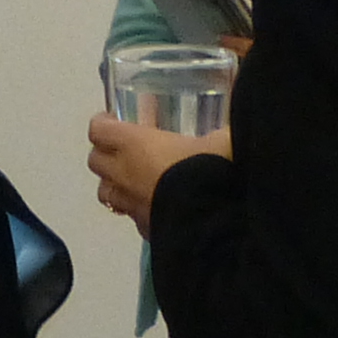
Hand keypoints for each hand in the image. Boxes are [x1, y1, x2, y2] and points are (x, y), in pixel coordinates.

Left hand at [88, 113, 224, 237]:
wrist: (217, 223)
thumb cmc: (212, 169)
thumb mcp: (224, 138)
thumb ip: (222, 127)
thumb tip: (241, 106)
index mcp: (136, 144)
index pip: (99, 130)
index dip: (103, 124)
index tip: (114, 120)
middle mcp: (126, 175)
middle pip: (95, 162)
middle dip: (105, 154)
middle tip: (125, 148)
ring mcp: (132, 206)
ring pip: (106, 194)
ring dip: (116, 184)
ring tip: (135, 179)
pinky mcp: (145, 230)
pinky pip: (132, 217)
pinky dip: (138, 209)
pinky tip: (157, 206)